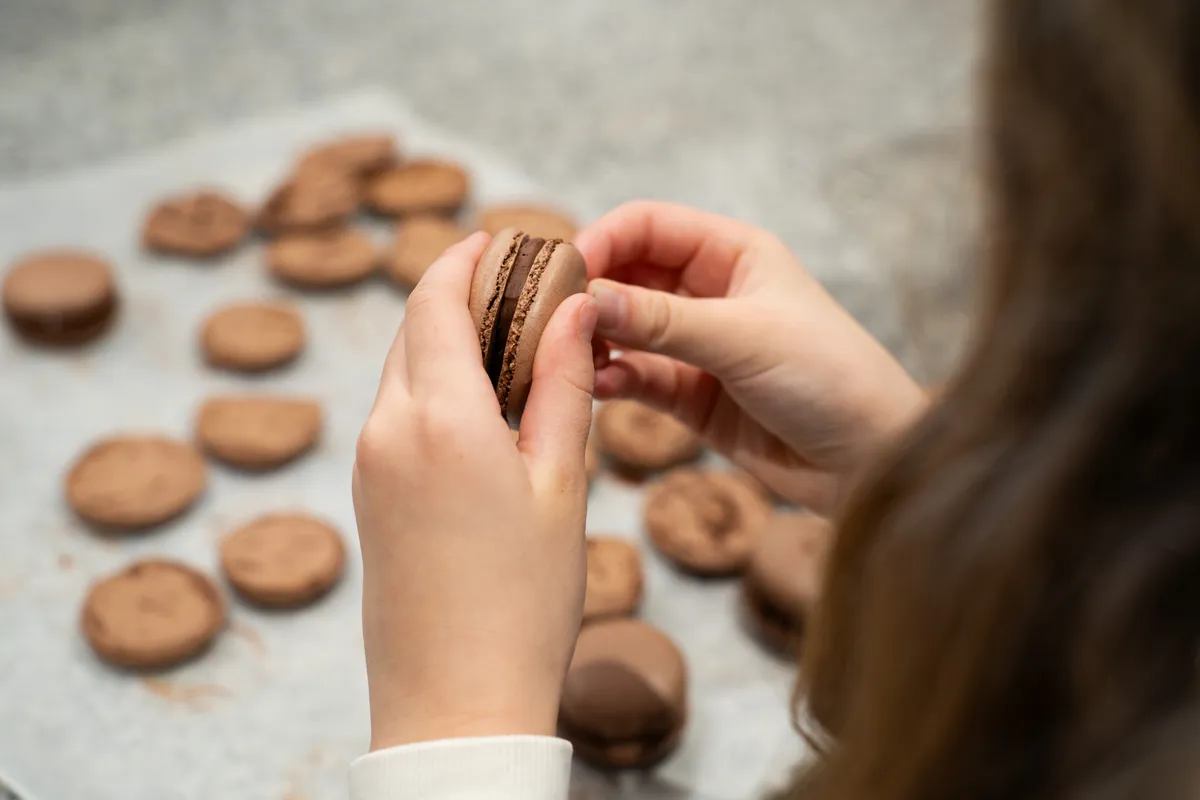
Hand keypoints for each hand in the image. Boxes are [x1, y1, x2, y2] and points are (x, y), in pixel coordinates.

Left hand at [352, 232, 597, 749]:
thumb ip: (562, 385)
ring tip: (513, 346)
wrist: (456, 702)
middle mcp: (388, 431)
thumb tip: (571, 309)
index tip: (498, 238)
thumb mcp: (561, 484)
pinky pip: (396, 415)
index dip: (464, 259)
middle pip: (414, 330)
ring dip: (447, 343)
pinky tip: (483, 409)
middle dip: (458, 294)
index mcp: (440, 418)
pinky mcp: (368, 496)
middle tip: (519, 288)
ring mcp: (369, 465)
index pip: (436, 301)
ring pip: (403, 372)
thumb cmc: (523, 601)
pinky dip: (434, 389)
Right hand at [576, 201, 925, 513]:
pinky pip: (637, 377)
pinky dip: (613, 380)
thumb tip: (586, 300)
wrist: (871, 460)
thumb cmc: (830, 377)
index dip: (601, 240)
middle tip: (546, 318)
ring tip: (567, 357)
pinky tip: (597, 388)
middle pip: (627, 275)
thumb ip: (661, 321)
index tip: (562, 273)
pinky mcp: (691, 396)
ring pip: (625, 330)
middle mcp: (710, 293)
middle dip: (588, 293)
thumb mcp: (743, 338)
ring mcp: (698, 346)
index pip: (647, 226)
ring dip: (594, 340)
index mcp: (732, 254)